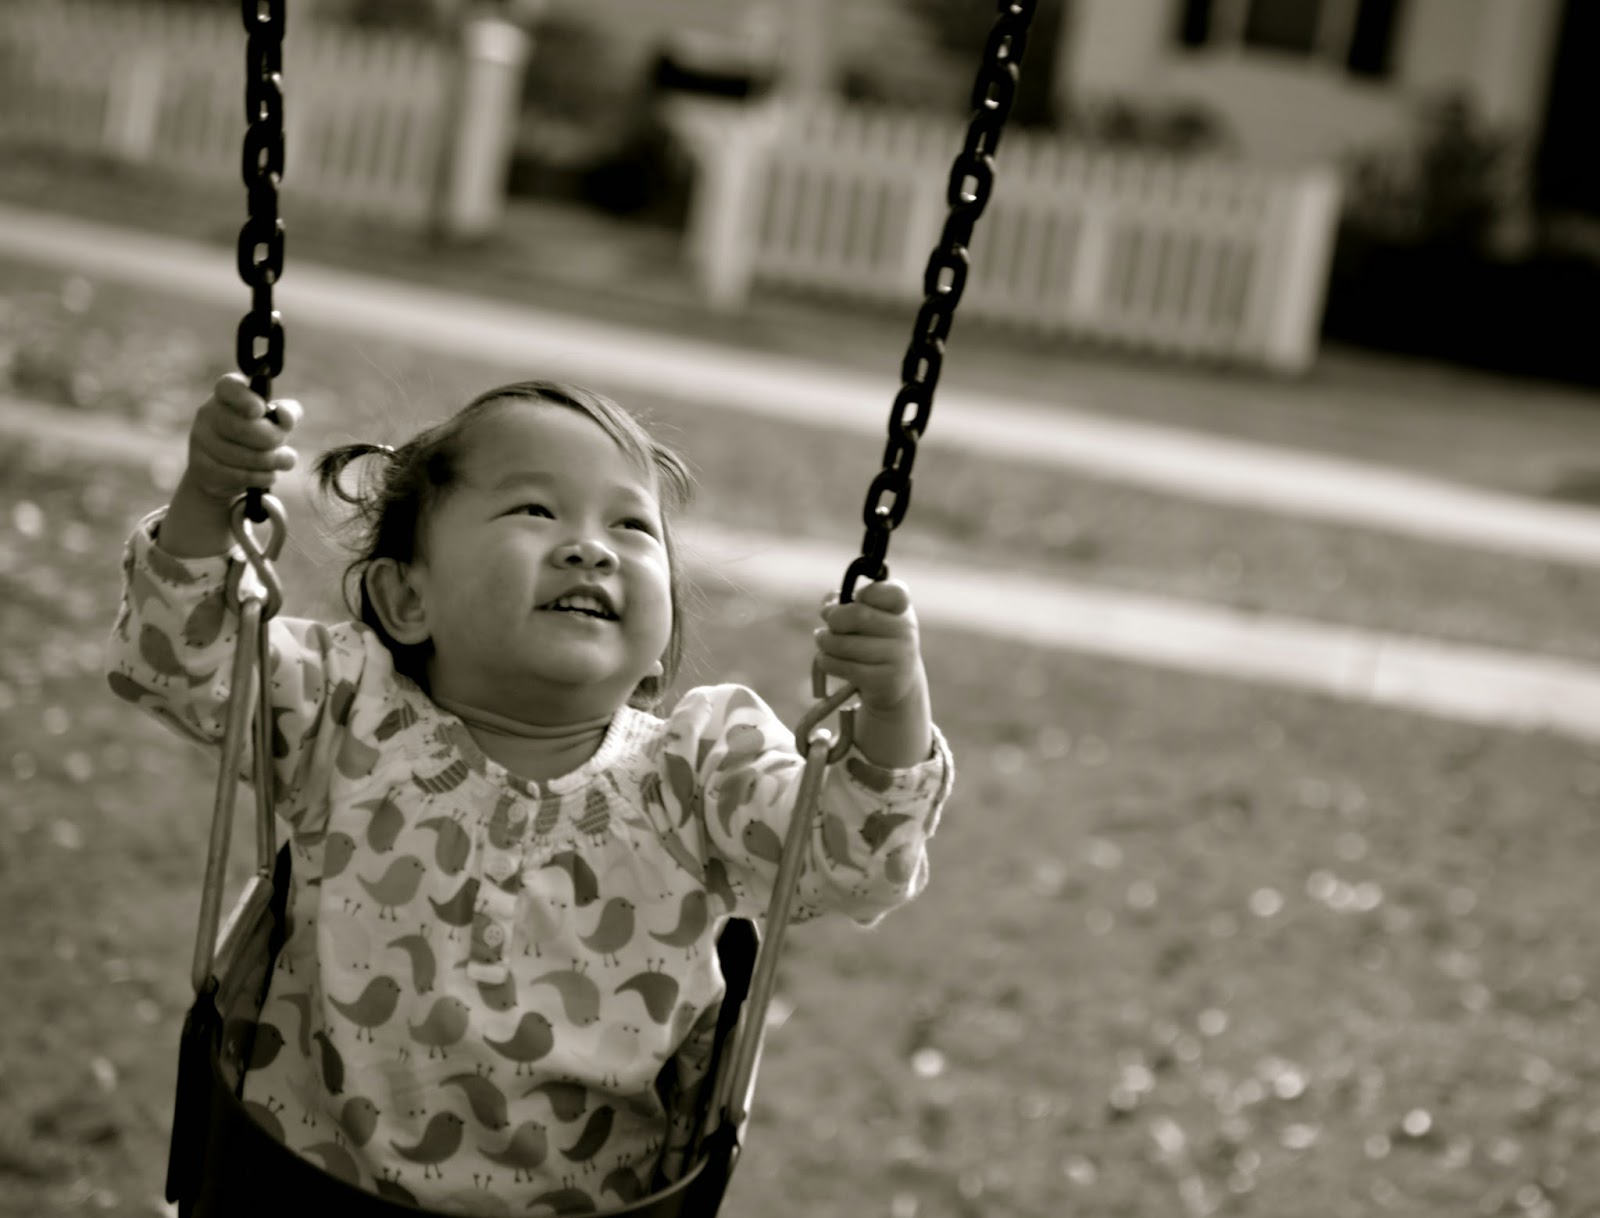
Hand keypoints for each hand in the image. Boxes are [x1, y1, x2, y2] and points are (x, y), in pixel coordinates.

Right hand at [182, 372, 300, 505]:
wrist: (225, 471)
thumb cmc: (257, 436)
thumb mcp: (275, 421)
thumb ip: (288, 412)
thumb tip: (284, 415)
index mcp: (226, 395)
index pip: (228, 387)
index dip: (245, 399)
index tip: (260, 410)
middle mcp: (208, 413)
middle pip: (243, 428)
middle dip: (272, 439)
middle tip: (281, 443)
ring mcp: (201, 441)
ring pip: (244, 456)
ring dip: (272, 462)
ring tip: (280, 460)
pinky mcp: (201, 467)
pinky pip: (240, 476)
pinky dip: (263, 477)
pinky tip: (268, 474)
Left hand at [813, 579, 925, 712]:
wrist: (895, 681)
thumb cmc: (873, 638)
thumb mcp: (865, 613)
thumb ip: (845, 602)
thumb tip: (829, 605)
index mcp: (901, 606)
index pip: (892, 592)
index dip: (866, 593)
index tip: (857, 599)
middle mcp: (905, 630)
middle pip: (857, 615)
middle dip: (833, 618)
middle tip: (829, 622)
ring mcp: (897, 657)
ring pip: (842, 644)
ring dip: (824, 641)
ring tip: (823, 639)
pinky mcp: (883, 681)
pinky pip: (840, 666)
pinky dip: (825, 660)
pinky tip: (826, 657)